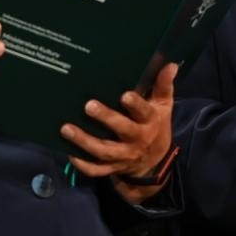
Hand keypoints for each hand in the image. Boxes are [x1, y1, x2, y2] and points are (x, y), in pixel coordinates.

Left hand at [61, 64, 177, 203]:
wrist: (155, 161)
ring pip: (104, 151)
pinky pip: (97, 170)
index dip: (135, 104)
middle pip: (122, 130)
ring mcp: (123, 156)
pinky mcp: (112, 167)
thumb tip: (170, 65)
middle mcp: (136, 140)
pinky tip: (69, 154)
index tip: (124, 95)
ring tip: (66, 129)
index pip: (144, 112)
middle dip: (106, 118)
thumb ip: (163, 86)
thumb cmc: (155, 125)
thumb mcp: (163, 106)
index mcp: (149, 122)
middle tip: (88, 106)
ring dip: (85, 141)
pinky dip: (83, 165)